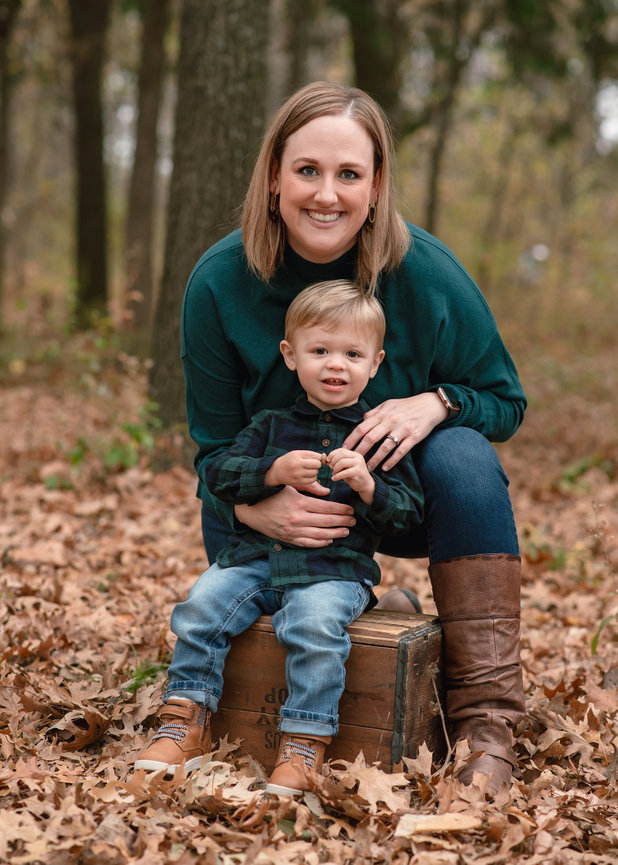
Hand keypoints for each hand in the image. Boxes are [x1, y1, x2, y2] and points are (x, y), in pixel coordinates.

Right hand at [234, 486, 355, 547]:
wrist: (251, 510)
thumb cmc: (271, 495)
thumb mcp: (289, 486)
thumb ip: (308, 489)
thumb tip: (326, 492)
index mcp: (298, 503)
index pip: (326, 508)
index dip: (340, 509)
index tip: (350, 509)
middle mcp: (297, 518)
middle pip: (326, 521)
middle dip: (342, 521)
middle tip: (353, 520)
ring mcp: (293, 531)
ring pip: (320, 534)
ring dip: (335, 533)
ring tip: (346, 531)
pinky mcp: (288, 539)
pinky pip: (308, 543)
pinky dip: (320, 543)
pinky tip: (329, 540)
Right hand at [265, 449, 328, 493]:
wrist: (276, 471)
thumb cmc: (289, 460)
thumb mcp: (298, 453)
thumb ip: (311, 455)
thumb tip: (324, 459)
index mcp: (298, 456)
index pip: (316, 457)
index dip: (319, 458)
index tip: (316, 459)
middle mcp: (297, 465)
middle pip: (317, 465)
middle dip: (316, 465)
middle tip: (311, 465)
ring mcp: (298, 475)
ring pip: (315, 473)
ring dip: (314, 472)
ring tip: (307, 470)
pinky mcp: (298, 482)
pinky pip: (312, 480)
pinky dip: (312, 478)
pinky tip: (307, 475)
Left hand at [327, 447, 374, 503]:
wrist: (366, 485)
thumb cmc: (354, 475)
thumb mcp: (346, 467)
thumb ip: (338, 463)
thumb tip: (327, 461)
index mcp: (355, 454)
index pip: (341, 450)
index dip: (332, 454)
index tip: (327, 460)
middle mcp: (358, 457)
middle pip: (341, 455)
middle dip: (333, 461)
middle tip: (330, 468)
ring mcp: (359, 464)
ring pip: (342, 462)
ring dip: (335, 469)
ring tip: (333, 474)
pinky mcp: (358, 472)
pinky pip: (344, 472)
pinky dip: (337, 476)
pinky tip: (334, 479)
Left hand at [343, 393, 447, 470]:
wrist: (429, 405)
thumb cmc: (406, 406)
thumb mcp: (388, 404)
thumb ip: (374, 413)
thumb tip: (362, 420)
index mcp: (382, 414)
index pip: (362, 428)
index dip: (351, 439)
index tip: (344, 449)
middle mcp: (390, 421)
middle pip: (370, 438)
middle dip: (360, 451)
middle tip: (353, 462)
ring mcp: (402, 429)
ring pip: (385, 447)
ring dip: (375, 459)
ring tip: (368, 468)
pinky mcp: (413, 437)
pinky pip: (401, 451)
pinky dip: (392, 461)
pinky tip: (385, 468)